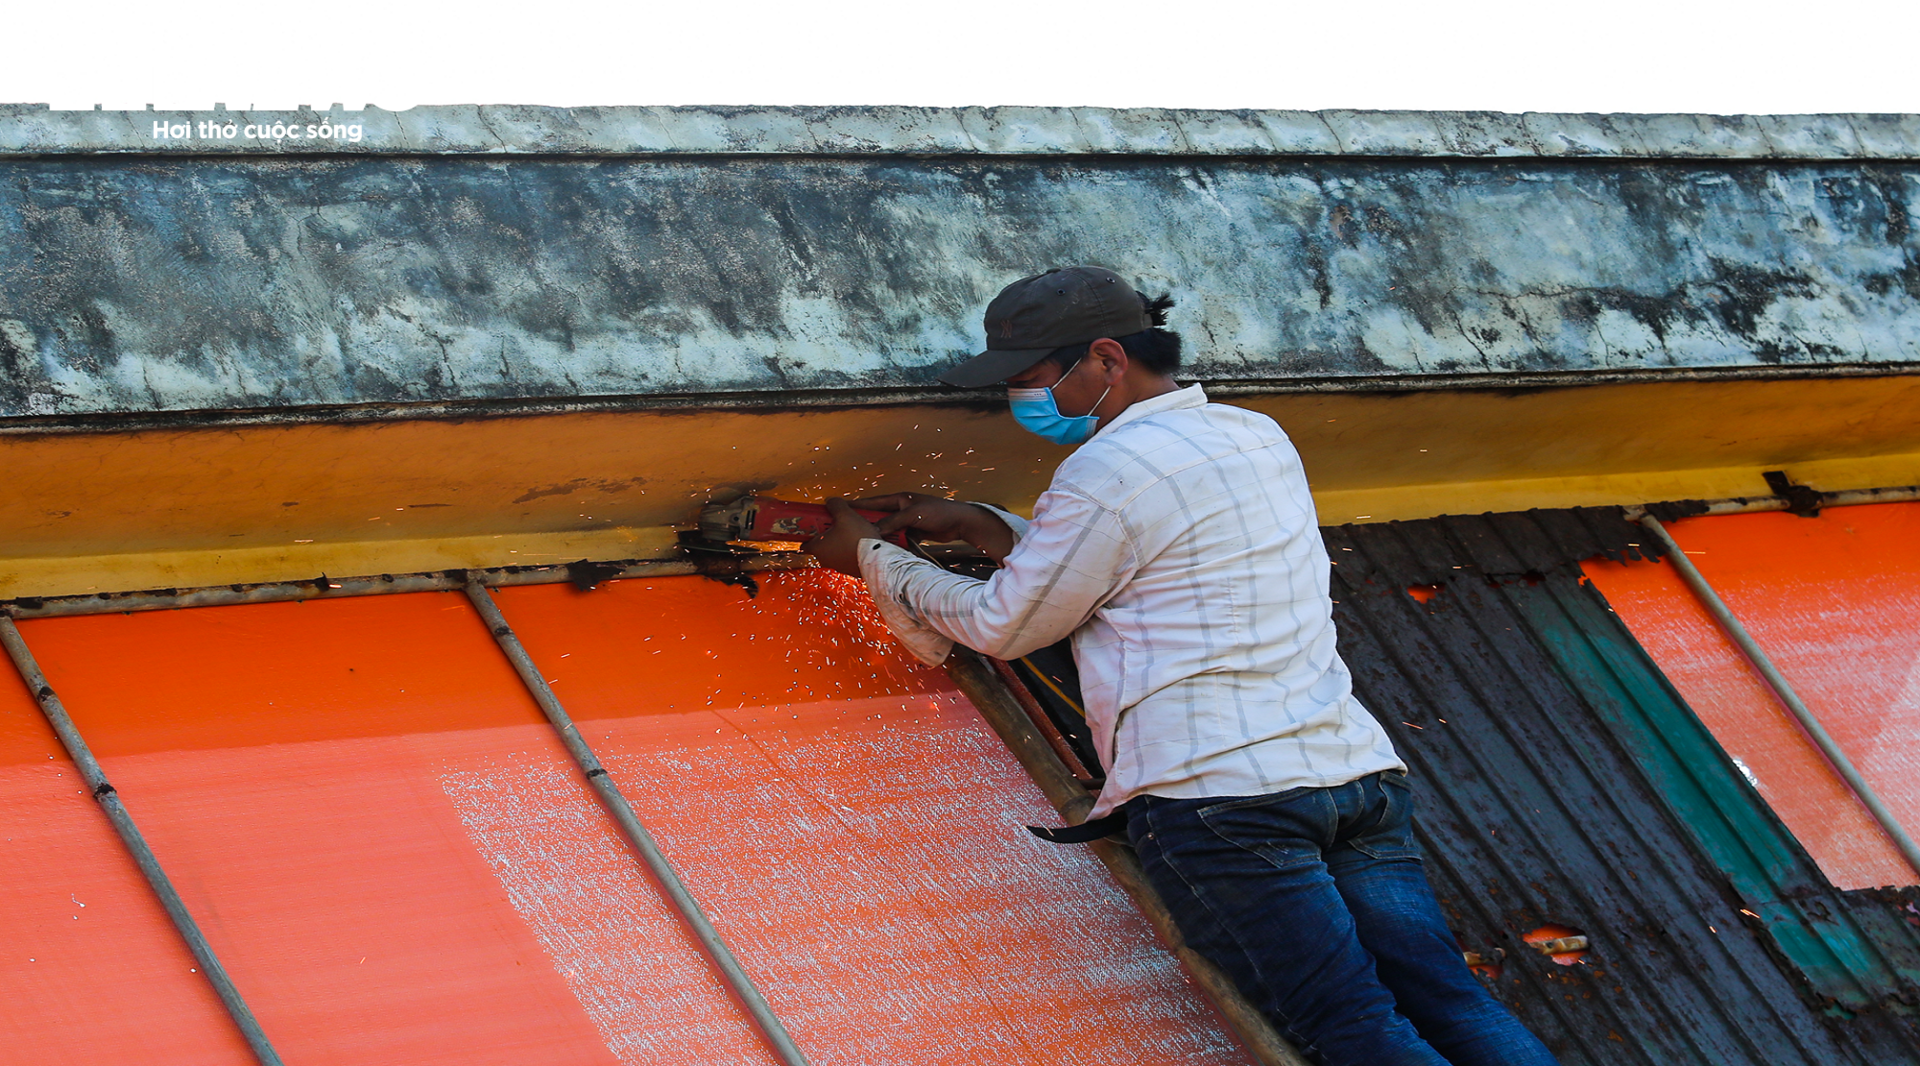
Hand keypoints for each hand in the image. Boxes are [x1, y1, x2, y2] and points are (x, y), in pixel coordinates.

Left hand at [800, 497, 880, 576]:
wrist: (878, 559)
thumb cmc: (858, 540)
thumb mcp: (845, 514)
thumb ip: (835, 505)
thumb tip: (831, 501)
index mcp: (818, 548)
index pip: (804, 542)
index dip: (809, 532)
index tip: (813, 525)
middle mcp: (826, 559)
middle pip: (822, 543)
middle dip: (829, 532)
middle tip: (837, 523)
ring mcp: (839, 565)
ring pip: (836, 549)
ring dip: (842, 539)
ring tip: (853, 529)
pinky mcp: (852, 568)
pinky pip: (848, 554)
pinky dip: (852, 547)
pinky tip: (861, 539)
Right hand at [853, 492, 1015, 562]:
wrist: (960, 522)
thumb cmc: (938, 512)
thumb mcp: (912, 515)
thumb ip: (893, 522)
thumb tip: (873, 531)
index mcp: (898, 499)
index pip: (872, 502)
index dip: (856, 505)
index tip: (840, 508)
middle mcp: (900, 509)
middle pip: (877, 517)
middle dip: (864, 524)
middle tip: (848, 531)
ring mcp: (906, 521)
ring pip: (886, 530)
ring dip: (878, 537)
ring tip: (862, 545)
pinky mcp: (913, 532)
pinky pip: (897, 538)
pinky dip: (891, 544)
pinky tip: (882, 551)